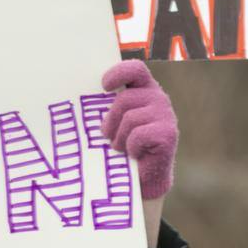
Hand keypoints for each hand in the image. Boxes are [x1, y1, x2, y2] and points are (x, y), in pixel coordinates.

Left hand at [102, 61, 177, 200]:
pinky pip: (138, 136)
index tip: (104, 86)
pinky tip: (136, 154)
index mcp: (144, 89)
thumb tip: (78, 96)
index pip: (135, 70)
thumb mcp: (115, 120)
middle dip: (111, 120)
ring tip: (122, 148)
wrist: (144, 177)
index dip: (119, 73)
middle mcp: (158, 98)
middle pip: (124, 99)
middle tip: (109, 136)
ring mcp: (166, 115)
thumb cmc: (123, 145)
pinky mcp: (168, 134)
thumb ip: (107, 104)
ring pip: (130, 119)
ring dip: (120, 138)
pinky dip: (131, 148)